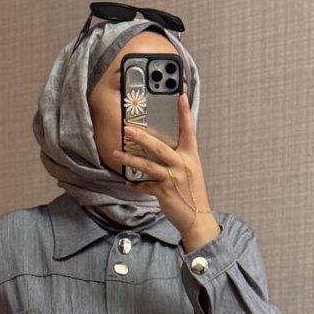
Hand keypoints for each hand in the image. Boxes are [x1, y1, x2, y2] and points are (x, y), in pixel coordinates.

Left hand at [111, 92, 221, 249]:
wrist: (197, 218)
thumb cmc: (193, 193)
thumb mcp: (191, 171)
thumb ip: (179, 158)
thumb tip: (164, 147)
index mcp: (191, 156)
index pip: (188, 130)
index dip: (184, 113)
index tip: (181, 95)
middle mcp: (182, 165)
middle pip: (159, 147)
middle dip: (142, 138)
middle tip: (128, 128)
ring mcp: (172, 178)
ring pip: (147, 166)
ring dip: (130, 160)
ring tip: (116, 153)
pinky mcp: (164, 192)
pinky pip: (145, 186)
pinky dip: (136, 185)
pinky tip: (128, 183)